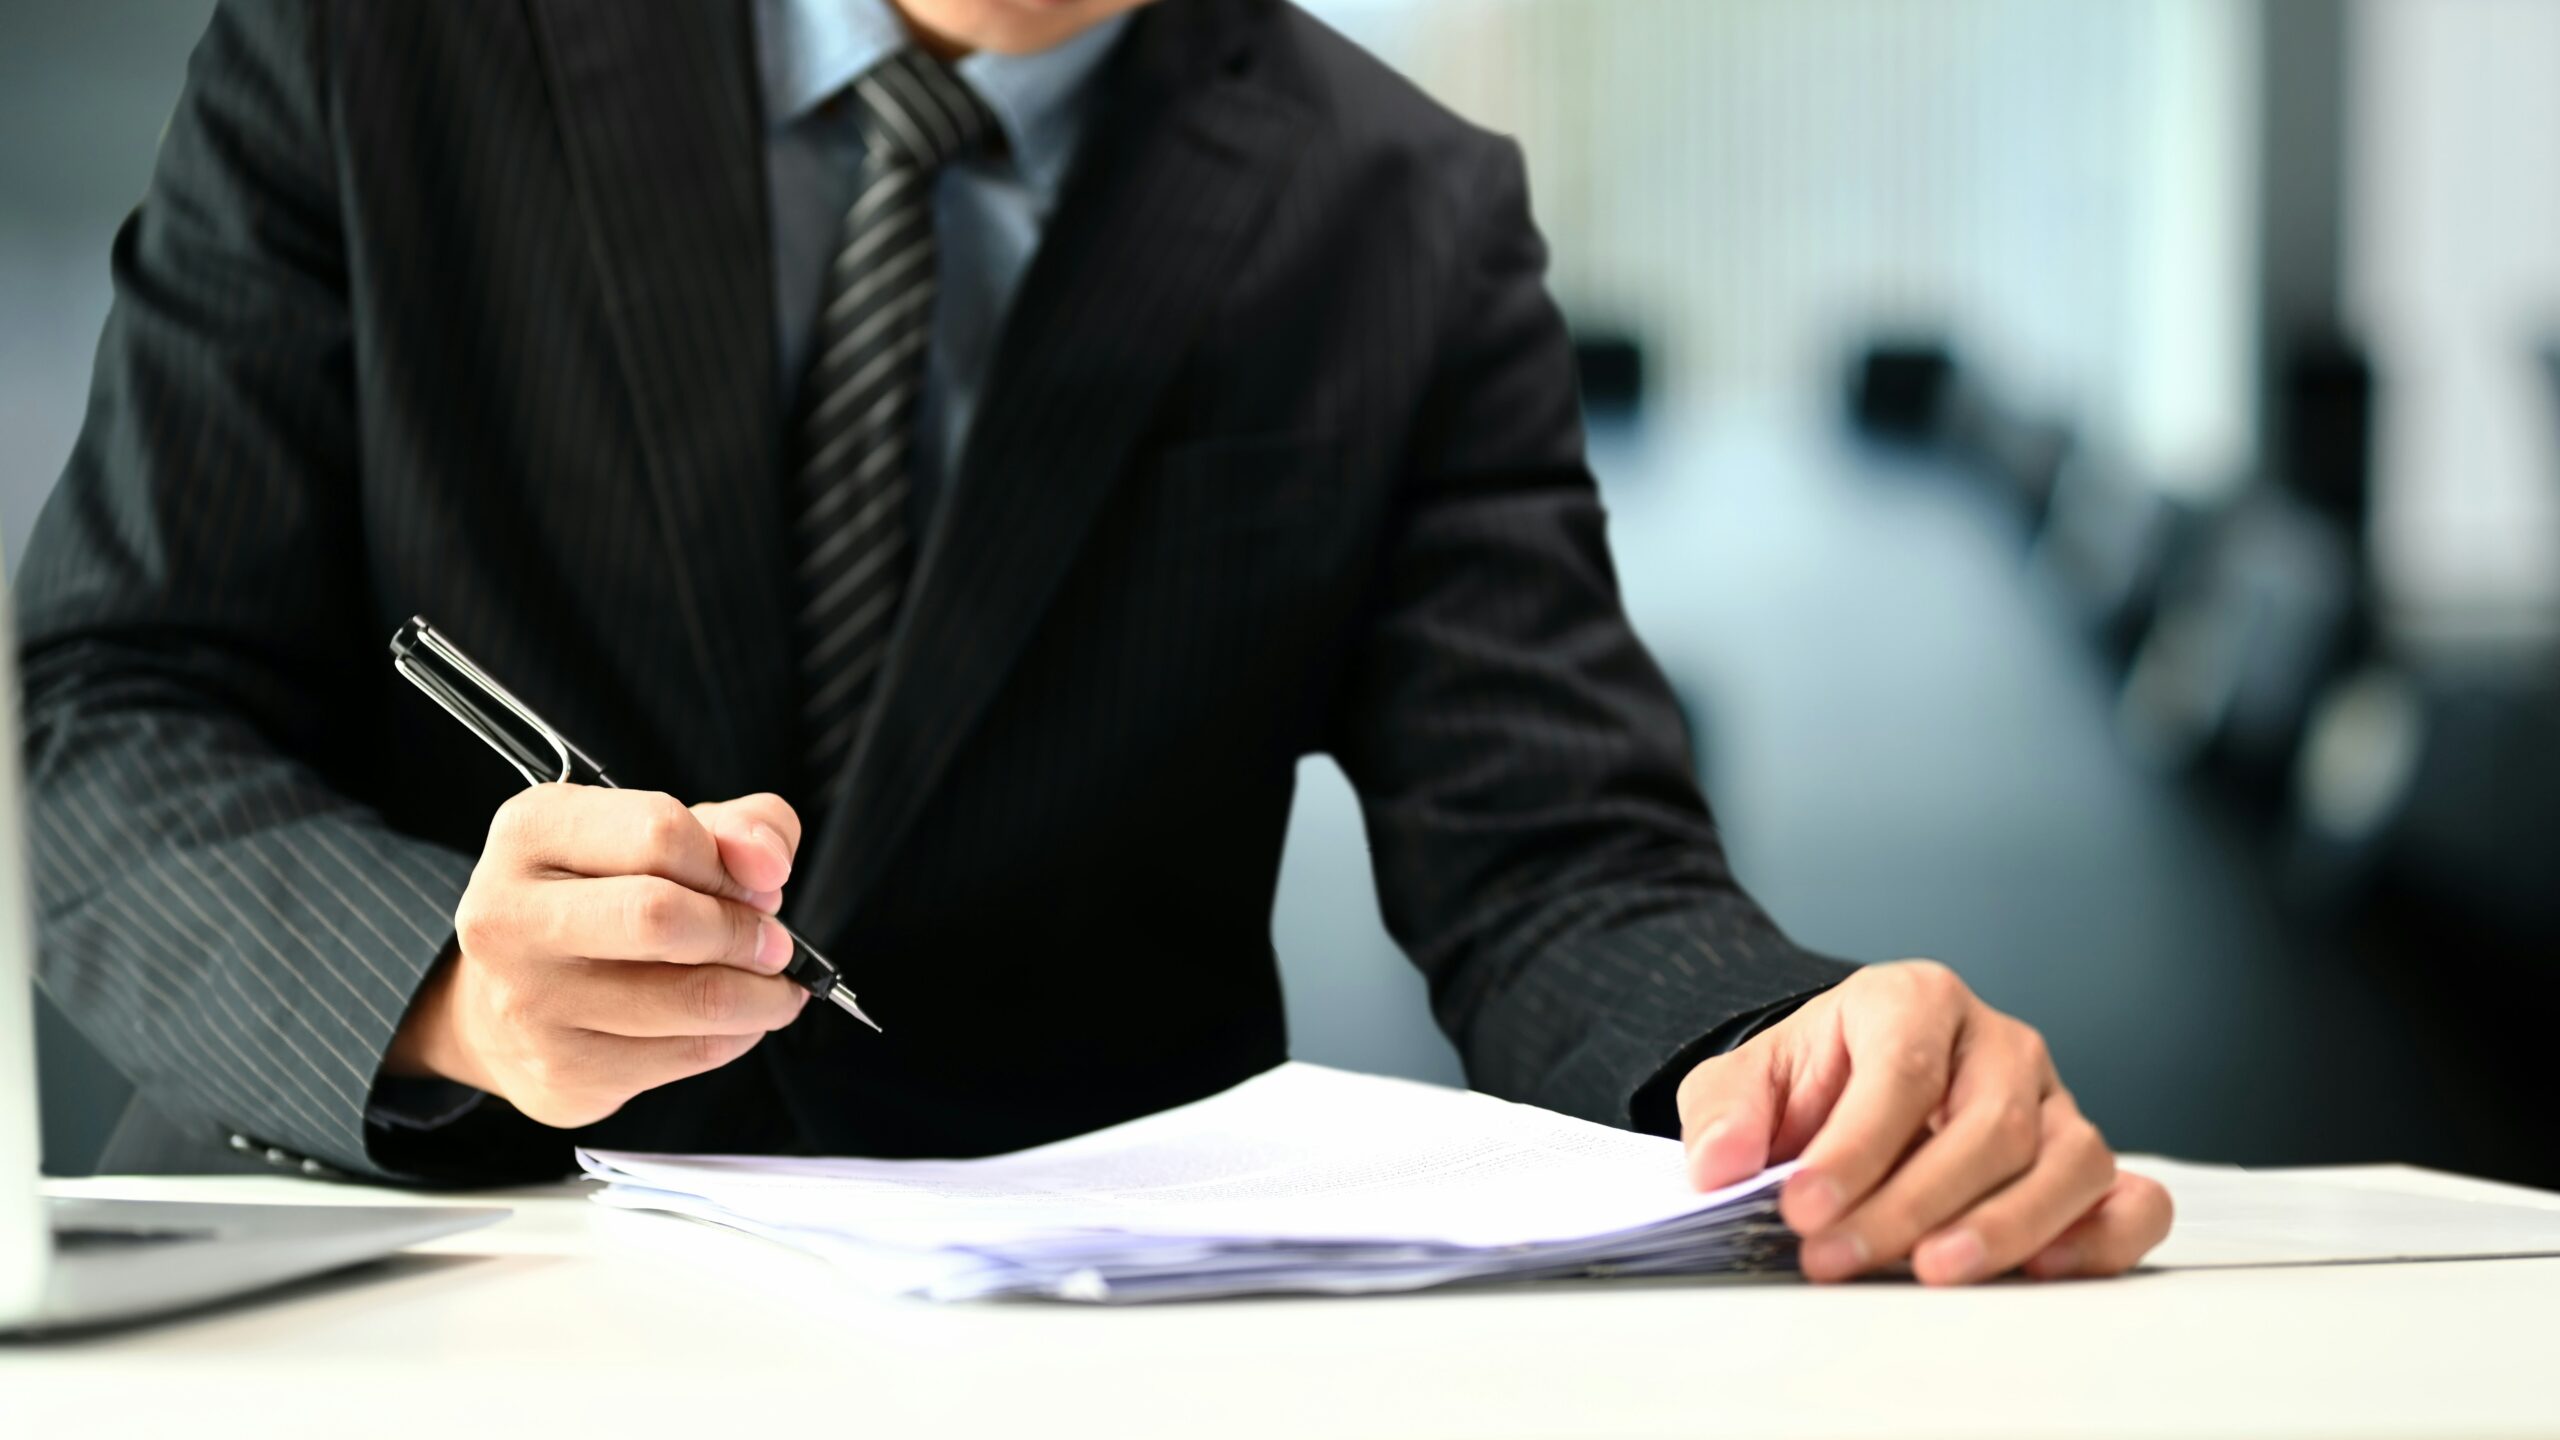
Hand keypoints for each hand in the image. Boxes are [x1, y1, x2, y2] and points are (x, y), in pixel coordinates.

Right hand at [386, 786, 809, 1127]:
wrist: (506, 1004)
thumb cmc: (600, 902)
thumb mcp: (661, 837)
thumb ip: (737, 826)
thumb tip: (770, 863)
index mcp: (531, 833)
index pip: (661, 833)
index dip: (731, 864)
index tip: (757, 885)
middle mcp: (509, 916)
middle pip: (663, 917)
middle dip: (744, 932)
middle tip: (774, 943)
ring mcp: (529, 1002)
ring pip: (693, 997)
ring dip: (762, 994)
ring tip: (772, 985)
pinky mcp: (562, 1073)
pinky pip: (690, 1053)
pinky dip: (738, 1035)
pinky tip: (735, 1021)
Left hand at [1676, 961, 2170, 1284]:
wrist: (1850, 1089)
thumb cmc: (1812, 1083)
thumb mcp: (1746, 1080)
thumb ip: (1725, 1112)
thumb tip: (1719, 1163)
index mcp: (1915, 999)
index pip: (1903, 1070)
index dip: (1855, 1147)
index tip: (1801, 1207)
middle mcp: (1999, 1043)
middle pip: (1988, 1123)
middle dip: (1910, 1203)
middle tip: (1840, 1258)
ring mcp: (2054, 1100)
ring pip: (2069, 1159)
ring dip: (2006, 1226)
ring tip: (1934, 1273)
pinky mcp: (2084, 1159)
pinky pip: (2130, 1197)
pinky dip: (2103, 1237)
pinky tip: (2043, 1270)